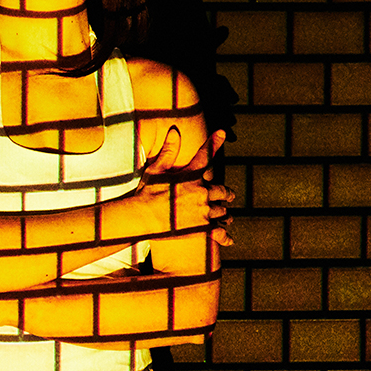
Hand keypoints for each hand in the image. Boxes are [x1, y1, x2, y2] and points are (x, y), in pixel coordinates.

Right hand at [139, 127, 234, 244]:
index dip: (214, 142)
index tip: (221, 132)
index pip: (206, 155)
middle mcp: (202, 192)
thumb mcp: (155, 169)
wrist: (141, 218)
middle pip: (222, 191)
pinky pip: (220, 232)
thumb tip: (174, 130)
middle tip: (229, 195)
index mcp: (192, 176)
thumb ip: (168, 150)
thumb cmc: (146, 193)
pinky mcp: (202, 229)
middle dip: (226, 193)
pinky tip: (229, 239)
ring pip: (222, 212)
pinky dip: (225, 236)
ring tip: (227, 216)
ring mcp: (204, 211)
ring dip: (224, 213)